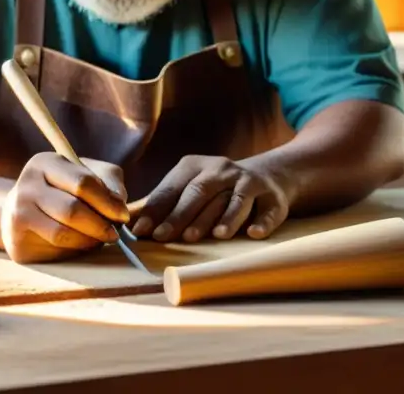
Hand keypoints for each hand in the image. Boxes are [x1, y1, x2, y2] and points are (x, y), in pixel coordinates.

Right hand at [0, 152, 129, 263]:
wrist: (20, 213)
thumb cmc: (62, 191)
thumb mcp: (87, 176)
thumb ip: (109, 184)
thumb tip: (119, 206)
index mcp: (45, 163)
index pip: (83, 182)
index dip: (108, 202)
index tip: (123, 215)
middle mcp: (26, 185)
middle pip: (72, 210)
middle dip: (100, 225)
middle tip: (114, 234)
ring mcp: (17, 215)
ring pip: (62, 234)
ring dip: (89, 240)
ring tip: (99, 239)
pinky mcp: (17, 243)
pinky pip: (53, 251)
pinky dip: (74, 251)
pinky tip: (80, 245)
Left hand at [130, 155, 291, 242]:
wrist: (268, 175)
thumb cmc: (217, 188)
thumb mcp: (190, 186)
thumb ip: (163, 202)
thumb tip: (129, 222)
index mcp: (196, 166)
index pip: (173, 188)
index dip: (156, 209)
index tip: (141, 230)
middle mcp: (222, 171)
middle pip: (200, 192)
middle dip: (182, 215)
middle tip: (165, 236)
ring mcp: (249, 183)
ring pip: (235, 200)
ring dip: (224, 217)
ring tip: (213, 235)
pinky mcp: (274, 198)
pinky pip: (269, 210)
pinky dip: (263, 221)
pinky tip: (254, 233)